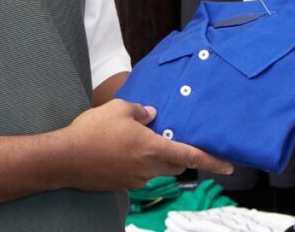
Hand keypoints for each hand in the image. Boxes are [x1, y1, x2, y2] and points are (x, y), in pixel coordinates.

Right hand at [56, 99, 232, 190]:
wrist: (65, 159)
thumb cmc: (93, 132)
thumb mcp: (119, 109)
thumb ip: (141, 111)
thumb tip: (152, 114)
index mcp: (153, 149)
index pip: (190, 156)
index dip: (212, 161)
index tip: (229, 166)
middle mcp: (148, 169)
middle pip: (175, 165)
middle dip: (179, 155)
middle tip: (172, 140)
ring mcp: (135, 180)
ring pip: (156, 170)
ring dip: (155, 158)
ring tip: (139, 140)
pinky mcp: (121, 185)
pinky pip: (138, 174)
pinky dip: (138, 163)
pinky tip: (121, 150)